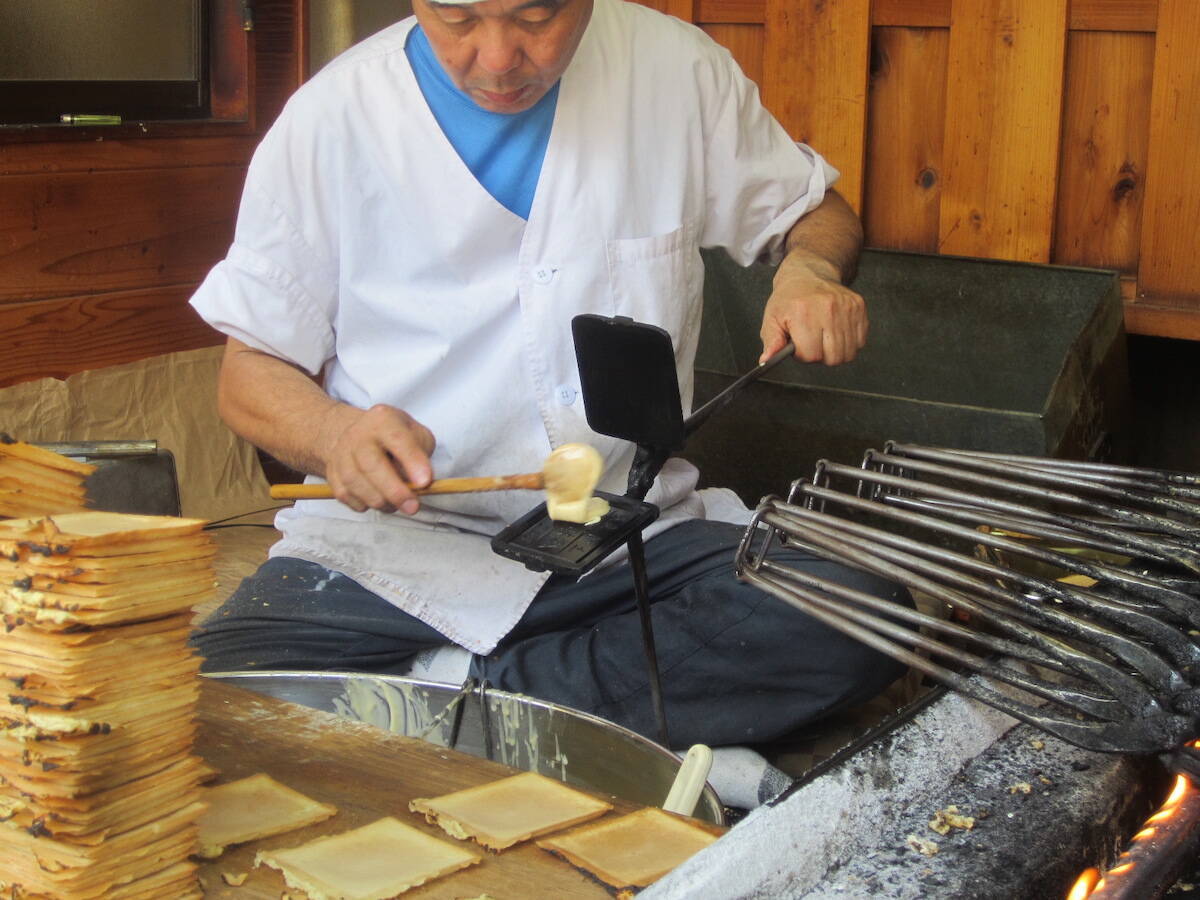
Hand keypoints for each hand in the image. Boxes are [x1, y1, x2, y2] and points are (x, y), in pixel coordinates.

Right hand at [316, 403, 435, 514]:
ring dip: (380, 501)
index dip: (412, 461)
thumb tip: (419, 483)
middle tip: (412, 506)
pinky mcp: (332, 472)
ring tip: (396, 505)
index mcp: (383, 419)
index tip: (425, 482)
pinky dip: (363, 504)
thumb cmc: (394, 436)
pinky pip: (345, 494)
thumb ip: (421, 454)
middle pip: (371, 465)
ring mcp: (342, 453)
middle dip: (394, 491)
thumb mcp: (416, 433)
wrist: (358, 433)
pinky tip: (377, 501)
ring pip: (355, 483)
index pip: (398, 439)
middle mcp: (358, 434)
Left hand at [759, 253, 867, 365]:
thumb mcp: (772, 319)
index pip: (811, 355)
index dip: (803, 354)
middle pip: (833, 358)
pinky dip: (848, 343)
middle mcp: (828, 309)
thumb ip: (772, 342)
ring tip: (823, 336)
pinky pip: (860, 342)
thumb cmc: (789, 299)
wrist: (809, 274)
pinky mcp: (859, 307)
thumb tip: (767, 360)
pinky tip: (835, 331)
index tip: (799, 343)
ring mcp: (847, 308)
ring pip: (847, 353)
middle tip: (812, 341)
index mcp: (804, 313)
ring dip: (834, 351)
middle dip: (820, 355)